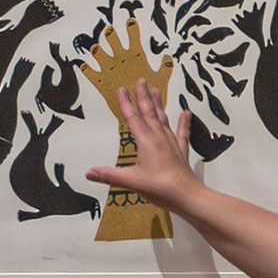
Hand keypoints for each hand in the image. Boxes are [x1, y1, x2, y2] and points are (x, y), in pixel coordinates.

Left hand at [79, 19, 173, 118]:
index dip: (130, 26)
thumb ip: (164, 67)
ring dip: (96, 47)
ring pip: (98, 52)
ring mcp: (109, 69)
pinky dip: (85, 68)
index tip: (128, 20)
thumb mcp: (161, 79)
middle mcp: (121, 60)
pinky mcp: (101, 81)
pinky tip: (82, 64)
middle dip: (109, 32)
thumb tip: (166, 58)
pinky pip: (89, 72)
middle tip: (108, 27)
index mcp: (135, 56)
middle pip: (112, 39)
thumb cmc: (147, 97)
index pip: (132, 35)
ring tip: (94, 43)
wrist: (137, 113)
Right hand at [85, 78, 198, 212]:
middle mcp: (160, 138)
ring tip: (156, 91)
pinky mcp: (180, 153)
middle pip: (149, 112)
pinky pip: (182, 133)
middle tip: (141, 81)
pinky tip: (186, 113)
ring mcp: (171, 144)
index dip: (126, 103)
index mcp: (146, 142)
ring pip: (163, 119)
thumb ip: (109, 175)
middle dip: (143, 96)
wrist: (187, 196)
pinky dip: (183, 122)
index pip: (133, 118)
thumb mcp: (131, 181)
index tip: (121, 89)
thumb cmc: (161, 188)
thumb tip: (90, 172)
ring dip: (158, 104)